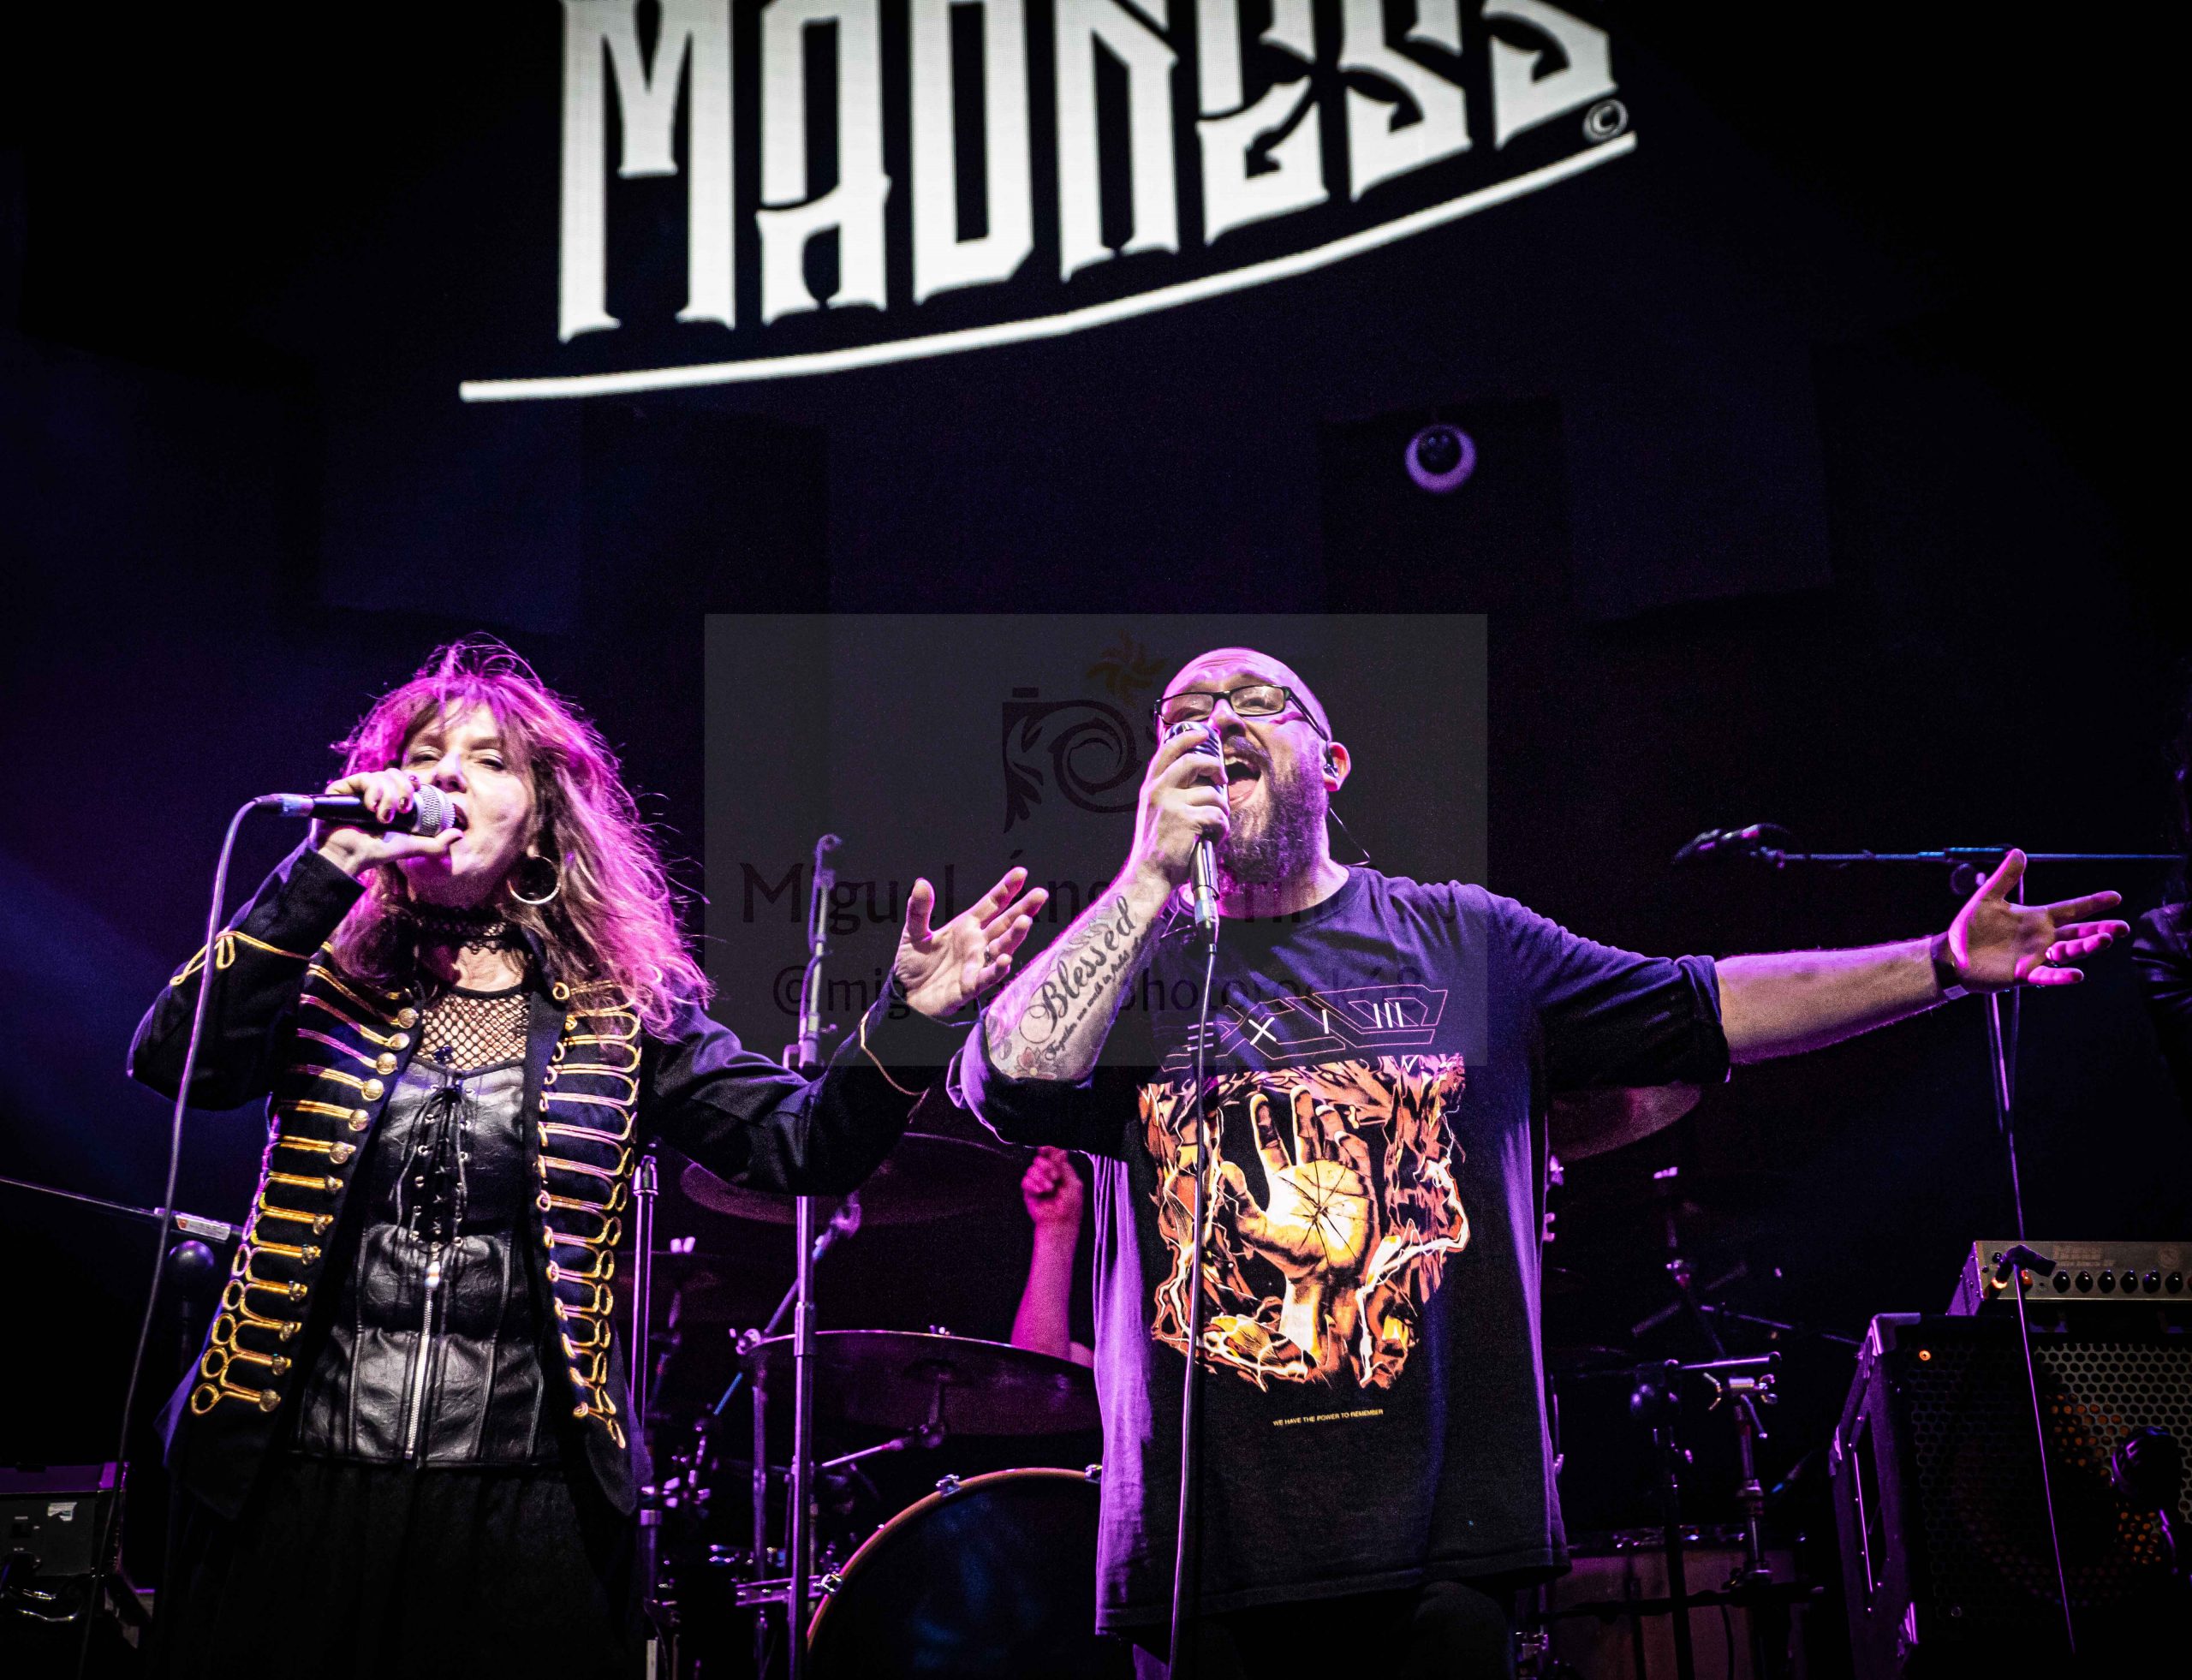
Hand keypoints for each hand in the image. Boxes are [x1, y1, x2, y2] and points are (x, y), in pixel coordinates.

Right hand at [312, 770, 458, 876]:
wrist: (351, 857)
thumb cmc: (377, 852)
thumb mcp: (411, 846)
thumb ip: (436, 843)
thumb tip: (459, 834)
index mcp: (389, 801)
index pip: (403, 780)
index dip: (411, 781)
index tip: (416, 789)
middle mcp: (373, 793)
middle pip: (394, 773)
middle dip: (402, 788)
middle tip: (403, 809)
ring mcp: (357, 791)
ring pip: (381, 775)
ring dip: (387, 795)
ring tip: (383, 817)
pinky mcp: (341, 790)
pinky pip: (363, 777)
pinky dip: (372, 790)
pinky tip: (371, 807)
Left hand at [893, 867, 1049, 1019]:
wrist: (906, 997)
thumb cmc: (913, 964)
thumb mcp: (914, 932)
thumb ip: (919, 909)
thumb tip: (921, 882)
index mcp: (967, 926)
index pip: (992, 904)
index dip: (1006, 889)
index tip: (1021, 873)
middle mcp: (978, 943)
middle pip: (1005, 923)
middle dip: (1023, 909)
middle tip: (1041, 894)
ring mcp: (977, 964)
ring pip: (1002, 947)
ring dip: (1014, 935)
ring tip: (1025, 920)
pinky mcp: (970, 986)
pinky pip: (987, 977)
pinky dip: (997, 968)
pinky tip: (1005, 958)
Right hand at [1021, 1145, 1084, 1236]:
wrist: (1060, 1222)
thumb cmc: (1070, 1206)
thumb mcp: (1073, 1184)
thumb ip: (1065, 1167)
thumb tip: (1061, 1151)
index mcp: (1060, 1171)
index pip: (1051, 1155)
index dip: (1047, 1149)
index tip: (1044, 1150)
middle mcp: (1048, 1175)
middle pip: (1039, 1160)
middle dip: (1047, 1166)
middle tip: (1055, 1178)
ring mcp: (1037, 1183)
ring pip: (1031, 1169)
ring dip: (1041, 1178)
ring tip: (1049, 1189)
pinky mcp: (1029, 1192)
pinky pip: (1025, 1181)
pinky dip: (1032, 1185)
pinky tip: (1040, 1192)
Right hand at [1127, 723, 1228, 890]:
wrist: (1149, 874)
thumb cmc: (1157, 847)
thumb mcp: (1155, 813)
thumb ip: (1171, 793)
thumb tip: (1201, 780)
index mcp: (1152, 788)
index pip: (1168, 751)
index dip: (1188, 738)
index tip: (1203, 734)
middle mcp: (1159, 791)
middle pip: (1193, 761)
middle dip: (1215, 766)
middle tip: (1222, 778)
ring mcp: (1172, 804)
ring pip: (1213, 794)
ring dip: (1221, 811)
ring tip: (1214, 826)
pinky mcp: (1187, 820)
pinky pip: (1218, 816)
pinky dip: (1221, 829)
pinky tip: (1212, 839)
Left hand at [1214, 1089, 1377, 1371]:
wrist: (1325, 1277)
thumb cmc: (1289, 1258)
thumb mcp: (1256, 1230)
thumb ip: (1238, 1200)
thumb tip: (1222, 1168)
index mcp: (1284, 1184)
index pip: (1272, 1146)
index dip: (1264, 1124)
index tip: (1256, 1099)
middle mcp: (1309, 1178)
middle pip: (1304, 1136)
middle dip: (1300, 1113)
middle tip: (1298, 1090)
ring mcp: (1335, 1181)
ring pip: (1332, 1142)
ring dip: (1328, 1123)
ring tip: (1320, 1107)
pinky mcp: (1359, 1189)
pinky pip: (1356, 1159)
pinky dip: (1350, 1144)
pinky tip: (1338, 1134)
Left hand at [1944, 849, 2128, 991]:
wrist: (1952, 954)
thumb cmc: (1971, 928)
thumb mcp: (1988, 898)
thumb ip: (2006, 877)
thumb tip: (2019, 852)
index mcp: (2037, 918)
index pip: (2071, 909)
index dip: (2093, 903)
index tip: (2116, 897)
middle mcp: (2042, 938)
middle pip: (2078, 932)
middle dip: (2101, 930)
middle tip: (2122, 928)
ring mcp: (2035, 957)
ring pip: (2068, 952)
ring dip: (2086, 948)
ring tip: (2104, 941)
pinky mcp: (2023, 974)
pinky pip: (2047, 976)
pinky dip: (2061, 976)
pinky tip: (2078, 975)